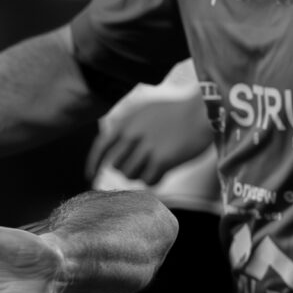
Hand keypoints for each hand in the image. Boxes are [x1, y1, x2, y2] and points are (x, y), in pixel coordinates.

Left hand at [87, 89, 213, 185]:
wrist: (201, 113)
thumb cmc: (176, 113)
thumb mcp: (145, 112)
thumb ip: (128, 129)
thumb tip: (113, 154)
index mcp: (126, 122)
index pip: (101, 147)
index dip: (94, 163)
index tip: (91, 175)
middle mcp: (132, 135)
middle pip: (116, 166)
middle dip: (126, 169)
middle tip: (142, 165)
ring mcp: (146, 148)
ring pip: (131, 175)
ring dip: (141, 175)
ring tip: (155, 165)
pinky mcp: (162, 160)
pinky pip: (149, 180)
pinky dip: (154, 179)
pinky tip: (164, 171)